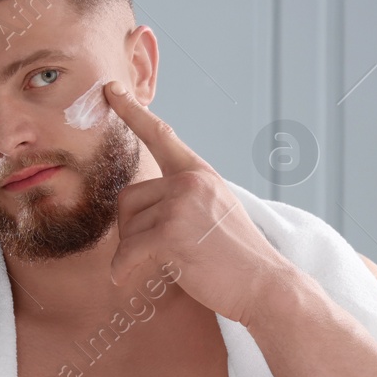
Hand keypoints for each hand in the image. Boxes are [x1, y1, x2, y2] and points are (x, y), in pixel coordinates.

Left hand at [102, 80, 297, 324]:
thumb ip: (184, 199)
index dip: (132, 111)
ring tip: (161, 265)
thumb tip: (141, 205)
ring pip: (127, 227)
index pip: (161, 135)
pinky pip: (128, 251)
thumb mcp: (215, 213)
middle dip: (132, 229)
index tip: (111, 90)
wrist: (265, 285)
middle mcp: (190, 181)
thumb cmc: (238, 258)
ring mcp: (181, 204)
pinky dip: (123, 269)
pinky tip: (124, 278)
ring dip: (134, 252)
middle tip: (151, 252)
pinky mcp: (171, 232)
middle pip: (129, 198)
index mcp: (201, 174)